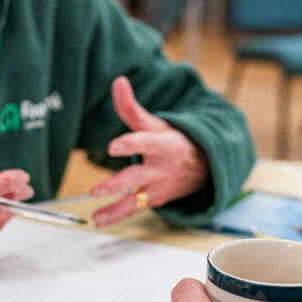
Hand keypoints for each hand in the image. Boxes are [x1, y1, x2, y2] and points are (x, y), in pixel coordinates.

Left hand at [89, 77, 208, 226]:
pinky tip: (100, 220)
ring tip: (97, 217)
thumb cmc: (173, 142)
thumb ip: (132, 107)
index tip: (114, 146)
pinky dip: (117, 216)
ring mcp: (158, 187)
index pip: (145, 142)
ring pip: (135, 200)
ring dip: (115, 210)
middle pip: (137, 176)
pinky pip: (134, 210)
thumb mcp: (156, 123)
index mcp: (162, 145)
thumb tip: (118, 82)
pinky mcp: (155, 200)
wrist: (204, 168)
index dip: (130, 144)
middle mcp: (160, 168)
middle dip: (117, 184)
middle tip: (96, 191)